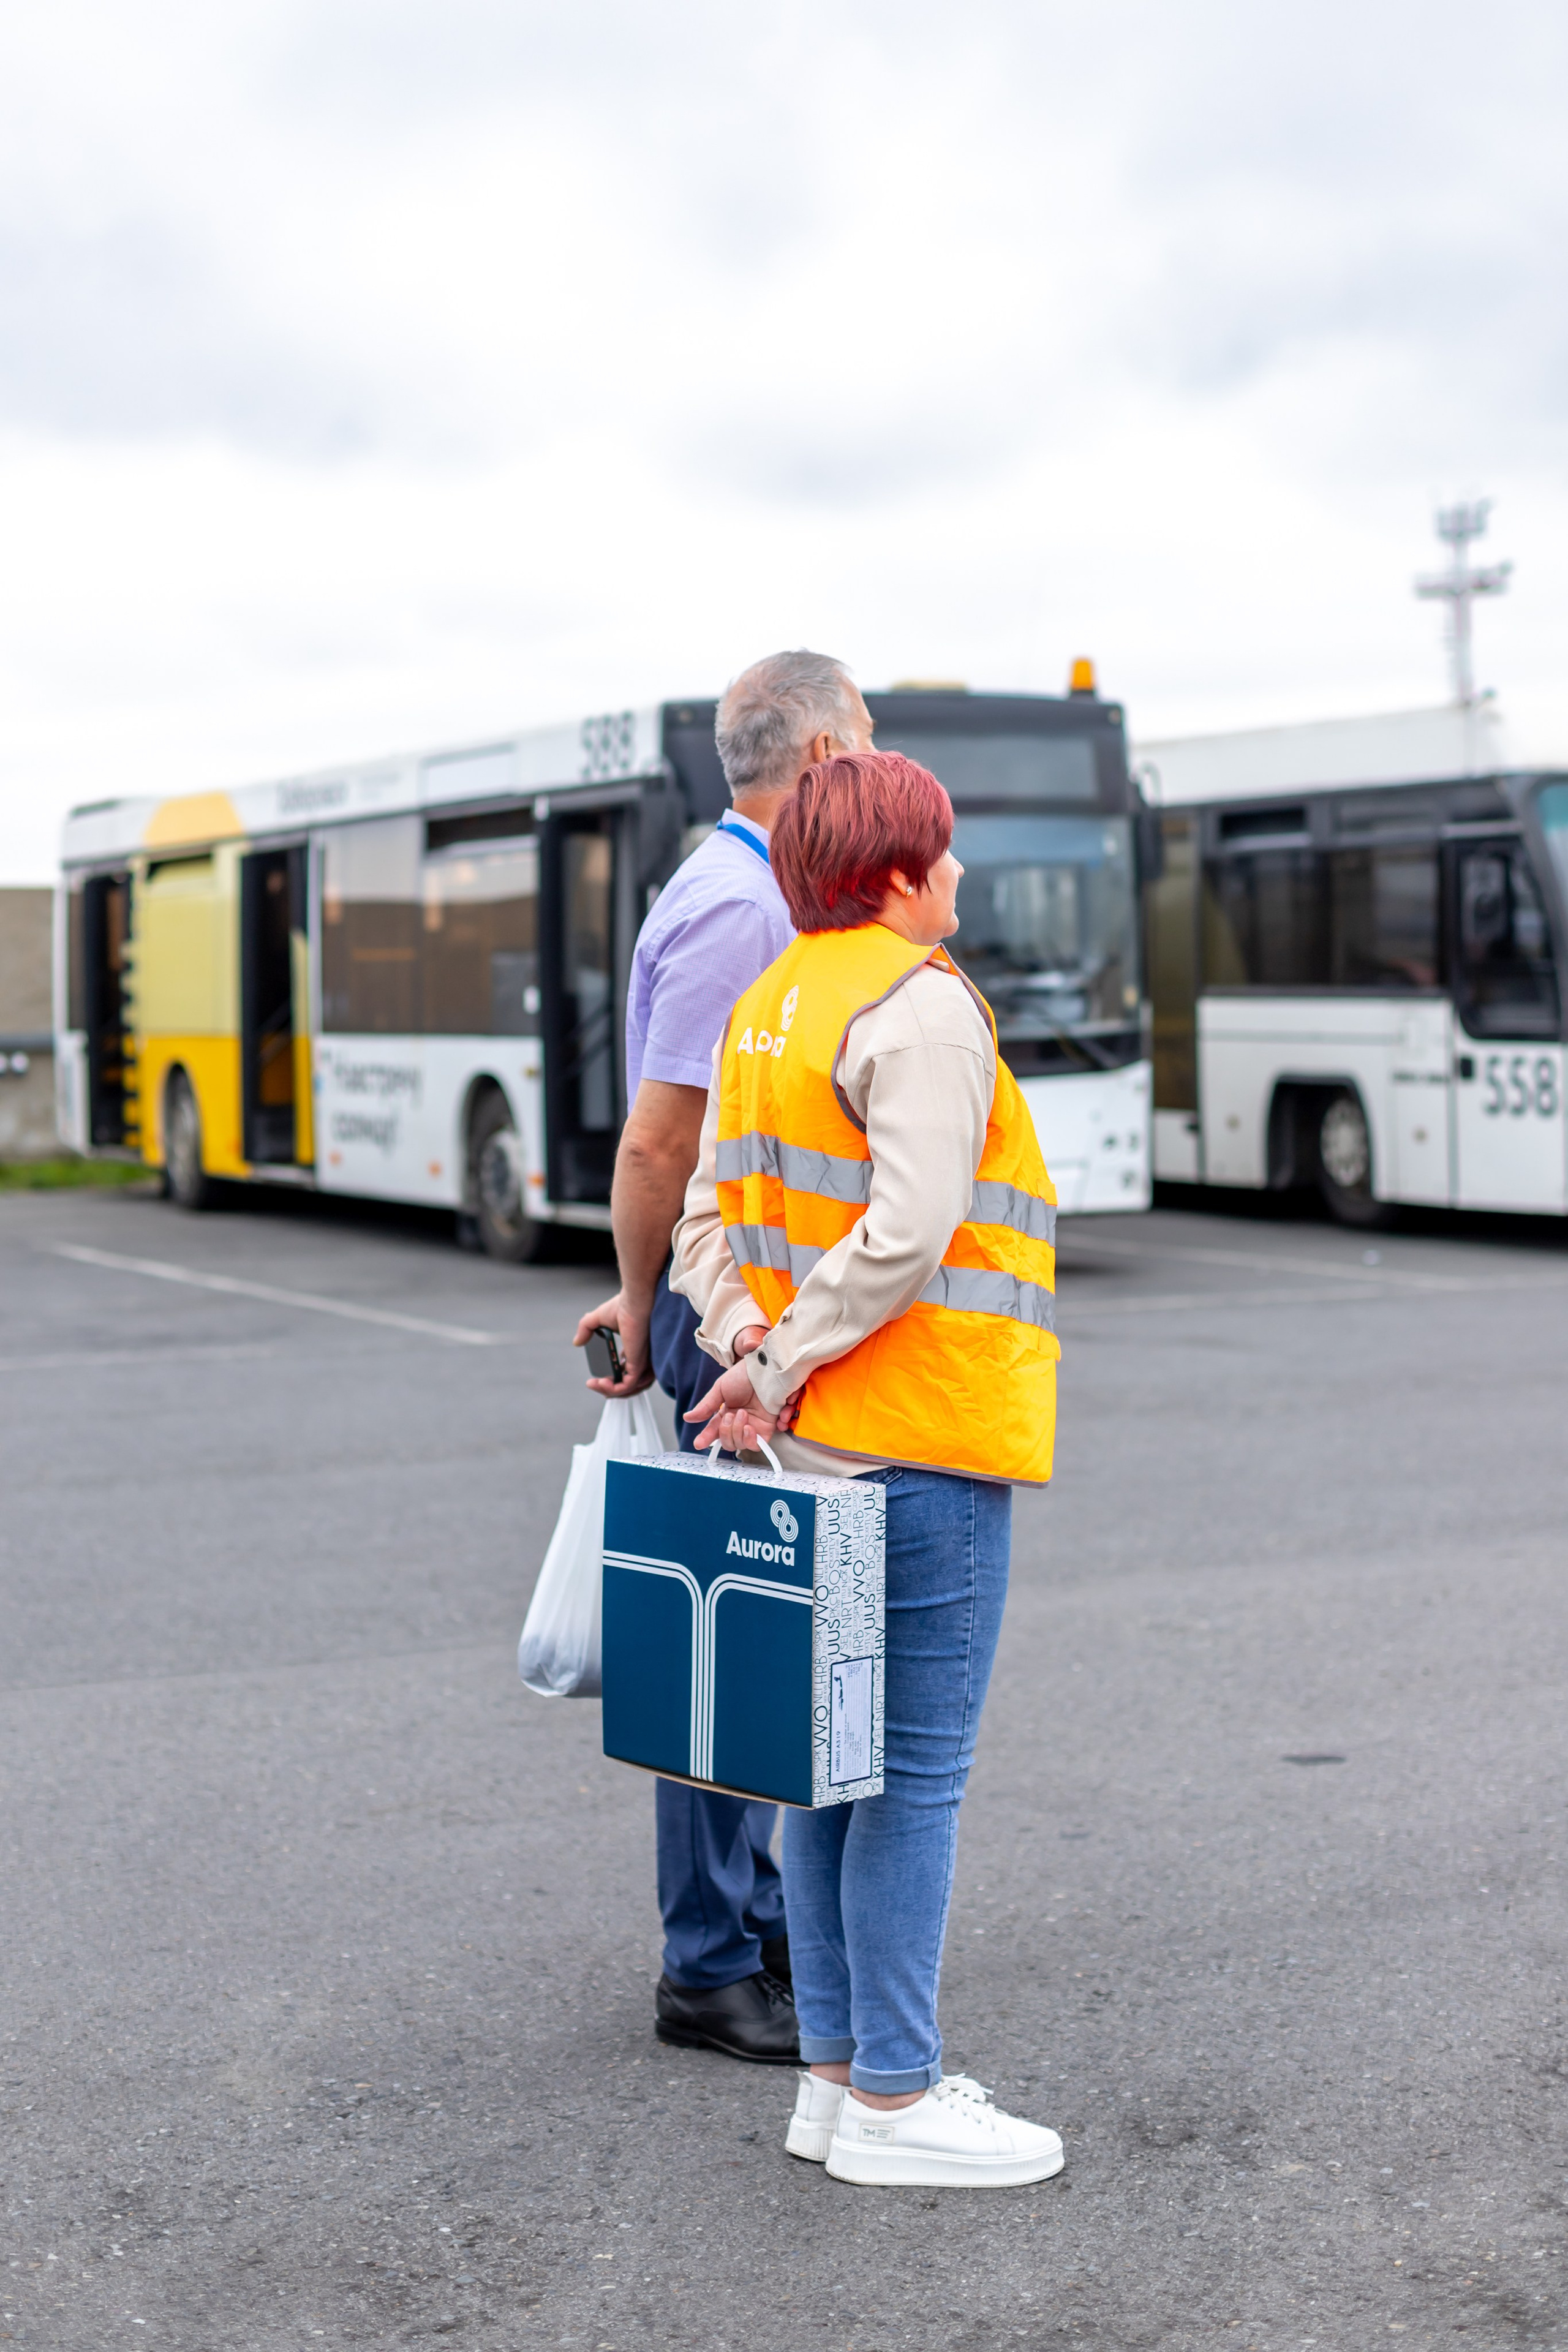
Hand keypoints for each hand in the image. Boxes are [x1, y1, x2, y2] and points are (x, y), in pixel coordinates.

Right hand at [573, 1292, 653, 1396]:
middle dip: (611, 1389)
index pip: (628, 1373)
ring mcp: (642, 1363)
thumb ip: (586, 1329)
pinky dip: (612, 1388)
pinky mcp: (639, 1364)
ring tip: (594, 1384)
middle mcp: (642, 1359)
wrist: (634, 1300)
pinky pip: (627, 1385)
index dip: (614, 1379)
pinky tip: (600, 1383)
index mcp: (635, 1351)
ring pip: (629, 1389)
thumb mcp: (598, 1318)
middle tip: (595, 1384)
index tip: (598, 1377)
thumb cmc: (623, 1305)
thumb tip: (577, 1342)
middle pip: (631, 1385)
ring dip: (609, 1391)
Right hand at [685, 1355, 804, 1453]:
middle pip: (727, 1442)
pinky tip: (748, 1428)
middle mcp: (739, 1422)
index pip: (714, 1431)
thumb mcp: (720, 1388)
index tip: (698, 1443)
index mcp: (726, 1413)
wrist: (764, 1370)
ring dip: (737, 1432)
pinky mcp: (766, 1428)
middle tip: (729, 1415)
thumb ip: (706, 1406)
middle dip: (725, 1431)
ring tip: (742, 1413)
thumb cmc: (744, 1375)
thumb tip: (687, 1418)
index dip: (705, 1438)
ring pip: (740, 1445)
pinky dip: (750, 1440)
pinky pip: (757, 1445)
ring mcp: (753, 1426)